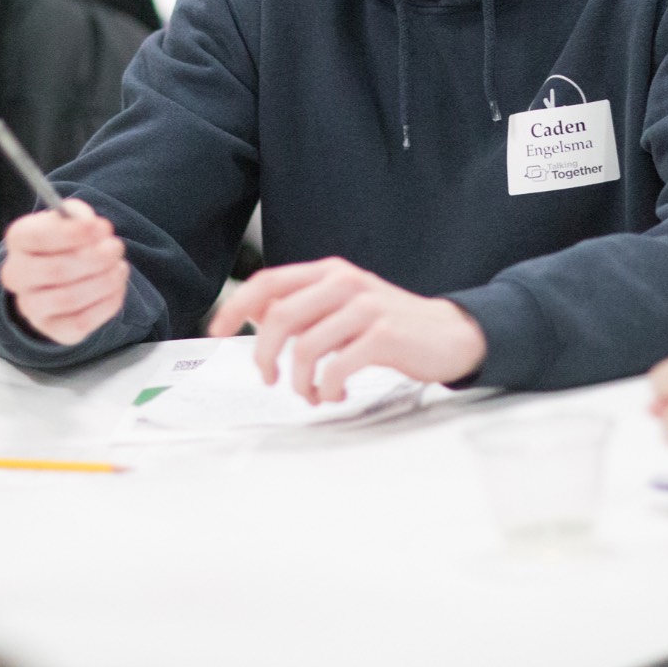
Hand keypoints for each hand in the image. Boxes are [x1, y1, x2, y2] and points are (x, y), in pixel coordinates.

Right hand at [0, 203, 128, 344]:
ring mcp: (31, 306)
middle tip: (116, 247)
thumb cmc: (69, 241)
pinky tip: (117, 287)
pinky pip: (81, 322)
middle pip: (55, 270)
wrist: (61, 277)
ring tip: (120, 267)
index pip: (37, 237)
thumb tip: (96, 229)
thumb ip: (82, 218)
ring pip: (69, 299)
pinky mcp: (53, 329)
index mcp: (19, 240)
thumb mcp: (73, 219)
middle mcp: (16, 275)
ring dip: (104, 281)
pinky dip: (107, 303)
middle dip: (96, 258)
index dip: (73, 233)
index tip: (103, 227)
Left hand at [205, 258, 485, 402]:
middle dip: (264, 355)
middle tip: (269, 378)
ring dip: (299, 381)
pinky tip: (334, 394)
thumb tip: (259, 318)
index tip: (216, 330)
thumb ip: (306, 308)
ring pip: (306, 347)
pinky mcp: (383, 335)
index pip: (268, 282)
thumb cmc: (391, 325)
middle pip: (280, 317)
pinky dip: (327, 388)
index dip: (236, 306)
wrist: (450, 334)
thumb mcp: (345, 306)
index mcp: (329, 273)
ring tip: (310, 393)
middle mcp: (345, 283)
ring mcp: (365, 307)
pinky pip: (337, 367)